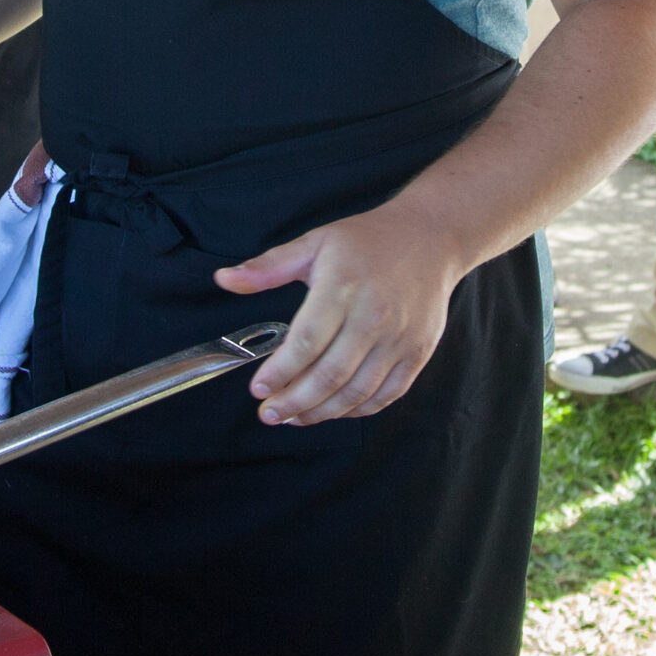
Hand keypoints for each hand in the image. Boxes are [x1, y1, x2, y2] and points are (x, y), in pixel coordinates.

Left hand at [217, 205, 462, 423]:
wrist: (431, 237)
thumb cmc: (367, 241)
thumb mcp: (314, 243)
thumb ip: (268, 267)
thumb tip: (224, 279)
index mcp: (343, 287)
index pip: (306, 342)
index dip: (280, 372)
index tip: (258, 389)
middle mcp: (374, 316)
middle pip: (330, 375)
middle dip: (294, 402)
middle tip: (269, 414)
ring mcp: (399, 338)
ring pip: (357, 391)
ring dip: (321, 412)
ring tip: (294, 418)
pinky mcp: (418, 352)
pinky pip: (386, 394)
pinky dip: (357, 410)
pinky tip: (333, 410)